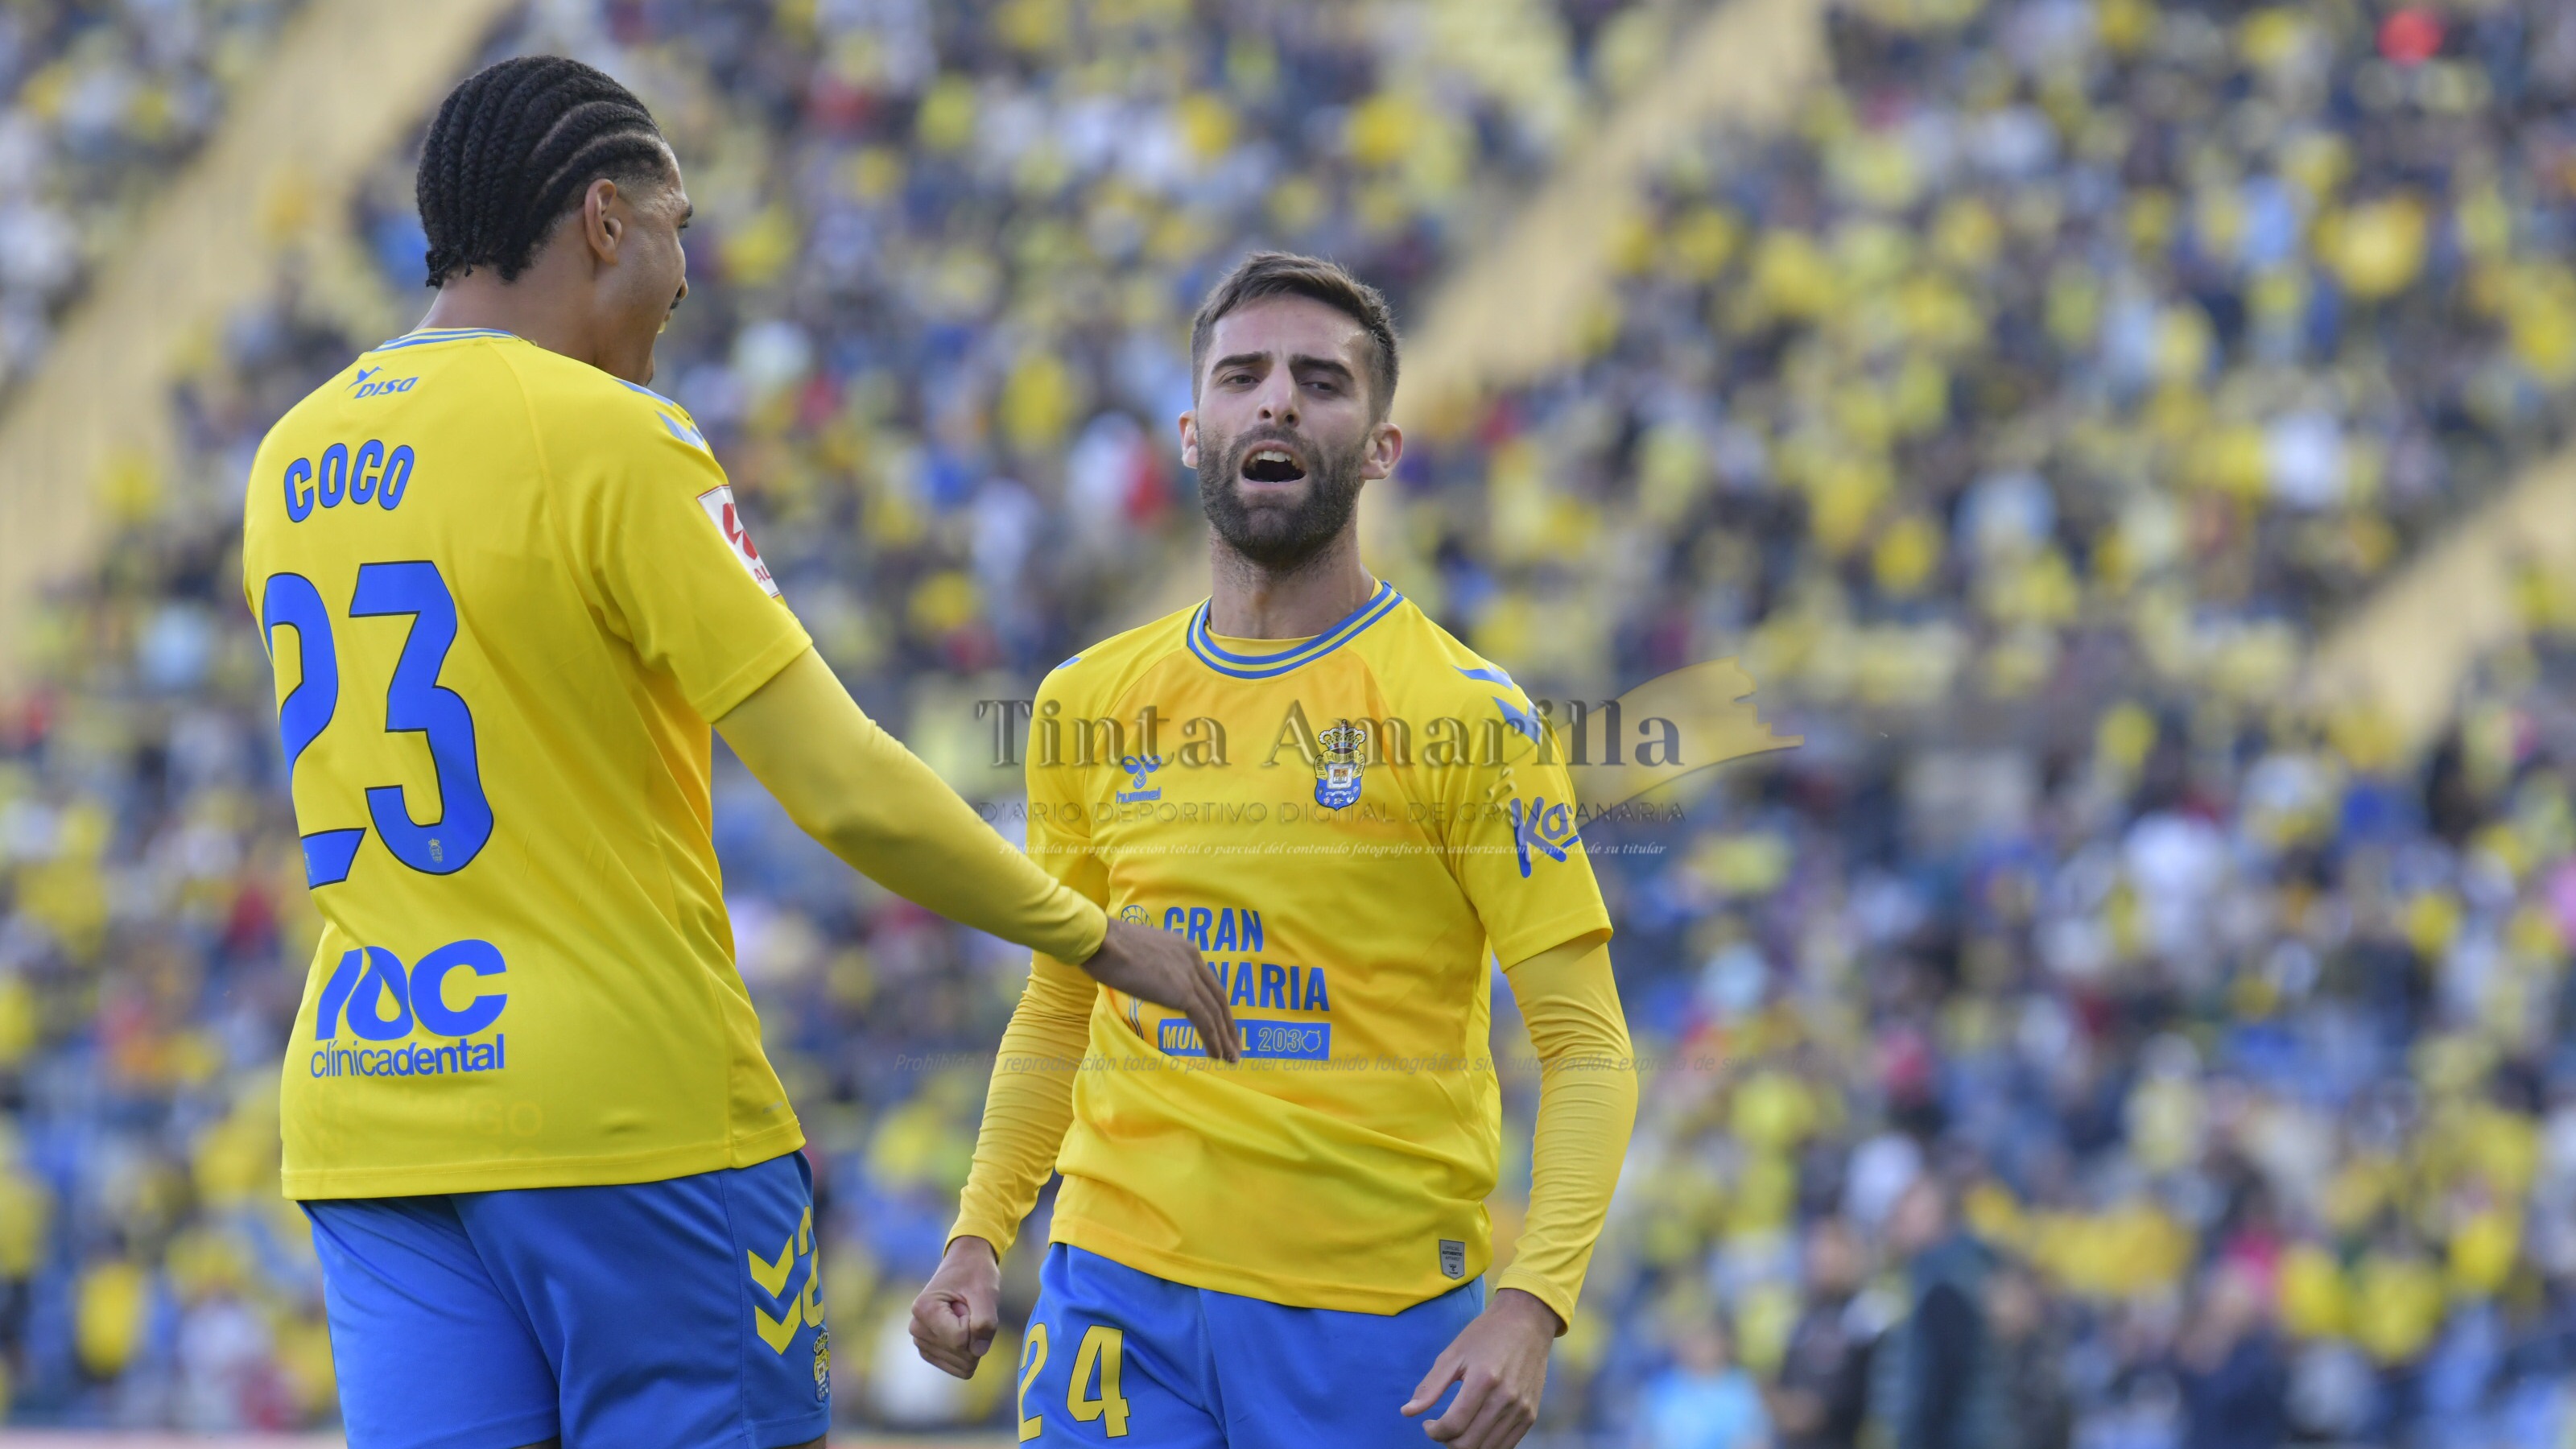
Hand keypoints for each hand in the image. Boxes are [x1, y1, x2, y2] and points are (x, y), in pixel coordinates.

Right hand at [908, 1235, 1001, 1378]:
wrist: (966, 1265)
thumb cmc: (975, 1274)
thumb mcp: (986, 1292)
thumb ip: (985, 1322)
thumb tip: (978, 1352)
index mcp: (924, 1309)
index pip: (960, 1340)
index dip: (976, 1324)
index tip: (970, 1303)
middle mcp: (917, 1328)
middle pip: (960, 1354)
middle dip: (974, 1334)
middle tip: (968, 1309)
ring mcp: (920, 1341)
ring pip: (961, 1364)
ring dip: (971, 1341)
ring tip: (964, 1316)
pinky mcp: (929, 1350)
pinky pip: (957, 1367)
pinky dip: (967, 1350)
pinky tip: (962, 1328)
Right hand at [1078, 917, 1239, 1062]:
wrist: (1104, 942)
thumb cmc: (1109, 946)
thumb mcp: (1141, 952)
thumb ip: (1154, 966)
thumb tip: (1151, 979)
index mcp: (1185, 949)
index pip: (1208, 981)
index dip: (1216, 1004)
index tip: (1221, 1022)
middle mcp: (1194, 960)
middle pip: (1219, 998)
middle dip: (1229, 1024)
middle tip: (1235, 1045)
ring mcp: (1190, 977)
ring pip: (1216, 1012)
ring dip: (1225, 1038)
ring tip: (1230, 1057)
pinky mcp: (1183, 994)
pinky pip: (1205, 1021)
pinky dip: (1213, 1040)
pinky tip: (1216, 1055)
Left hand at [1402, 1287, 1558, 1447]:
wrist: (1527, 1322)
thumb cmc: (1486, 1334)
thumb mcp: (1454, 1353)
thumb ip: (1431, 1386)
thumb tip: (1407, 1412)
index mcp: (1483, 1380)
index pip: (1454, 1425)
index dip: (1434, 1432)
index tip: (1428, 1424)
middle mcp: (1505, 1399)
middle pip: (1469, 1443)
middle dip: (1447, 1441)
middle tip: (1441, 1428)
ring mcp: (1521, 1409)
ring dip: (1465, 1445)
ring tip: (1458, 1429)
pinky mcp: (1531, 1415)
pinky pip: (1506, 1446)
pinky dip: (1486, 1445)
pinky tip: (1476, 1430)